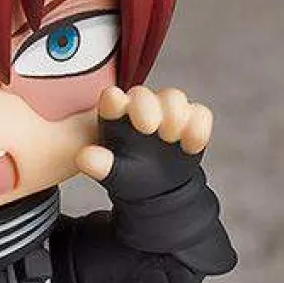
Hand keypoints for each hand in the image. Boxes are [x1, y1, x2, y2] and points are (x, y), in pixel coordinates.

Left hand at [76, 86, 212, 187]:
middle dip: (147, 108)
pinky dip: (198, 127)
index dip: (114, 100)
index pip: (112, 99)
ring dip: (175, 115)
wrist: (159, 187)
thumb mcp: (113, 174)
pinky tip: (190, 146)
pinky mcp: (192, 118)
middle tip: (148, 129)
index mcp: (114, 114)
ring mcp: (168, 110)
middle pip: (144, 95)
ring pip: (174, 98)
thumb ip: (99, 165)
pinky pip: (200, 114)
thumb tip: (83, 159)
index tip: (115, 103)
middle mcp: (141, 106)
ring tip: (170, 138)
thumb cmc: (128, 174)